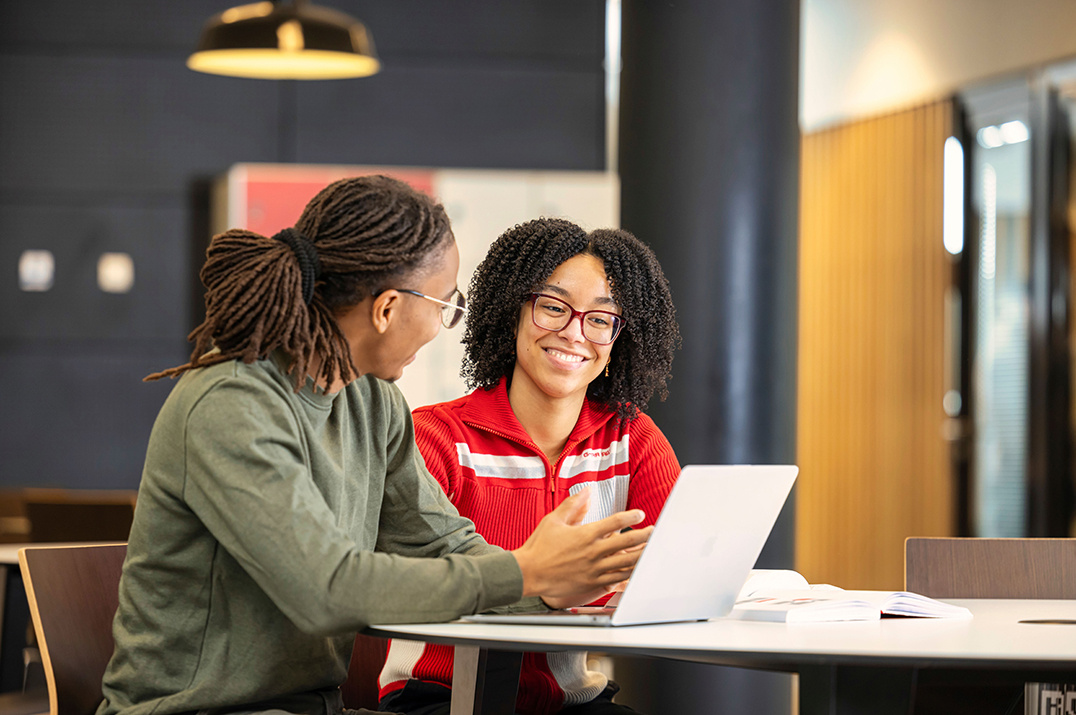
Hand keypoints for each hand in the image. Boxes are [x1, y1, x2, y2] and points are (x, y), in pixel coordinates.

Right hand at [511, 488, 652, 606]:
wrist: (528, 573)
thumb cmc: (539, 547)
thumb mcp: (554, 520)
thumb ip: (573, 505)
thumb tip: (587, 491)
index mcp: (585, 534)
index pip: (614, 522)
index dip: (630, 517)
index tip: (640, 514)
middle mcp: (592, 552)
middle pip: (626, 543)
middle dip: (645, 536)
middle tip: (656, 532)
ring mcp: (594, 569)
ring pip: (625, 563)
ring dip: (642, 556)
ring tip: (654, 551)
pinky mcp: (593, 583)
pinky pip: (617, 579)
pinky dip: (630, 575)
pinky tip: (638, 571)